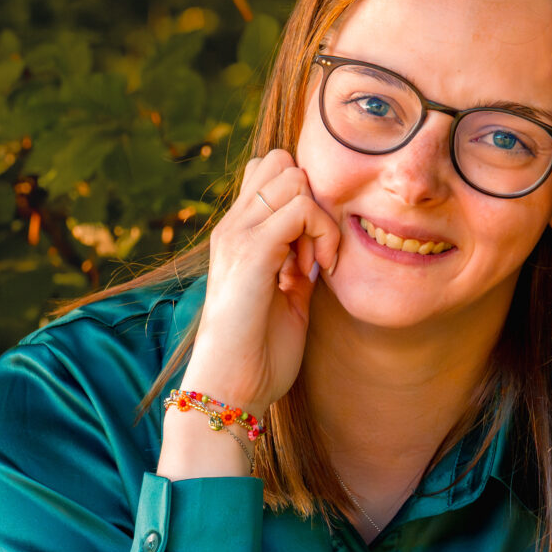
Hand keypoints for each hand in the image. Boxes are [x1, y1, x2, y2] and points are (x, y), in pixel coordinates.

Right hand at [180, 148, 341, 415]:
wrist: (230, 389)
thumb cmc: (258, 353)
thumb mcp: (287, 297)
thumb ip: (299, 265)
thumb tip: (322, 247)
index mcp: (238, 236)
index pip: (272, 174)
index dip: (304, 201)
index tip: (311, 253)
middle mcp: (233, 227)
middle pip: (281, 162)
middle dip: (312, 199)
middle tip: (313, 253)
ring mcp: (237, 236)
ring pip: (292, 176)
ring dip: (317, 216)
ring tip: (310, 264)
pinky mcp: (251, 253)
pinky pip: (298, 209)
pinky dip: (319, 234)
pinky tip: (312, 272)